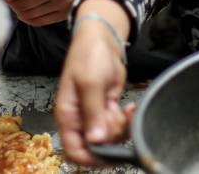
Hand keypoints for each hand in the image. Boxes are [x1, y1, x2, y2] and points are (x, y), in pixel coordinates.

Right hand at [55, 0, 131, 164]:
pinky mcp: (108, 109)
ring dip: (121, 128)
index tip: (109, 154)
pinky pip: (118, 126)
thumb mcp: (89, 83)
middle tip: (118, 118)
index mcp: (68, 117)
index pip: (74, 151)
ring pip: (109, 138)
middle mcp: (80, 121)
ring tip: (124, 109)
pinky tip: (130, 107)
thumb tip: (95, 142)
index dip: (90, 158)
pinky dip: (126, 121)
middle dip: (111, 139)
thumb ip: (92, 113)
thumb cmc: (89, 57)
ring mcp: (94, 116)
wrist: (102, 40)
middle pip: (95, 147)